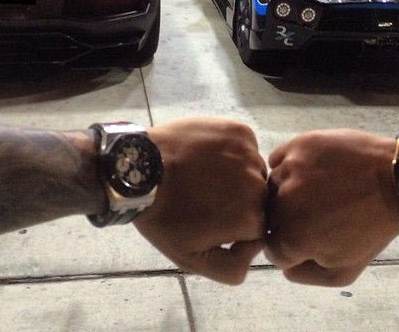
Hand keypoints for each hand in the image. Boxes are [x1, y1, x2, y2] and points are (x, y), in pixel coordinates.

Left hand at [135, 118, 266, 284]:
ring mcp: (248, 153)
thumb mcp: (191, 259)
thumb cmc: (163, 215)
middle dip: (237, 201)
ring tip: (204, 175)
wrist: (139, 169)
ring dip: (237, 174)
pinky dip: (232, 152)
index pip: (258, 228)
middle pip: (259, 198)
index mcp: (251, 217)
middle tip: (204, 197)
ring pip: (253, 170)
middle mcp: (257, 183)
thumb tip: (254, 249)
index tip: (209, 221)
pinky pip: (246, 146)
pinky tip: (206, 156)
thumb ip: (232, 269)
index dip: (235, 228)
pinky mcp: (238, 130)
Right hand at [265, 129, 398, 285]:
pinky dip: (288, 167)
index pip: (272, 249)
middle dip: (286, 220)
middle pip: (268, 217)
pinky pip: (278, 159)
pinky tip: (309, 172)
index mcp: (292, 237)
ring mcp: (290, 170)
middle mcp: (283, 202)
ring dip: (286, 192)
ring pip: (272, 187)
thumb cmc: (371, 227)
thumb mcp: (343, 271)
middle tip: (313, 214)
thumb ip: (304, 275)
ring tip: (314, 191)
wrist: (395, 180)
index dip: (290, 248)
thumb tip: (282, 263)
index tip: (309, 239)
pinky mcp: (297, 145)